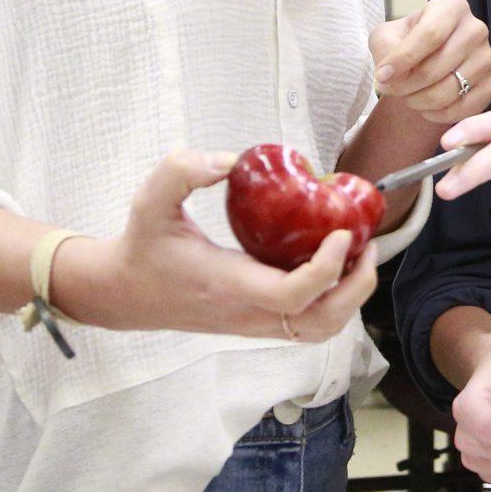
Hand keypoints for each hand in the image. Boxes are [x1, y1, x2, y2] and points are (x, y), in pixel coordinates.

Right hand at [62, 149, 376, 338]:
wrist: (124, 293)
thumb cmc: (143, 245)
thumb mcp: (151, 199)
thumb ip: (183, 170)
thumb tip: (230, 160)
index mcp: (228, 285)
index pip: (292, 295)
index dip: (327, 268)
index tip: (341, 232)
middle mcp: (247, 312)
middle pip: (321, 322)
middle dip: (355, 287)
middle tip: (366, 245)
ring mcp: (254, 324)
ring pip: (320, 331)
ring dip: (350, 299)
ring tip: (358, 257)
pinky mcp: (257, 324)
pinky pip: (308, 325)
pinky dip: (334, 302)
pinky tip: (332, 265)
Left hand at [371, 0, 490, 125]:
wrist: (428, 59)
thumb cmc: (406, 43)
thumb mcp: (387, 37)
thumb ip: (384, 49)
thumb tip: (388, 74)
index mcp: (453, 7)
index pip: (430, 34)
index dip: (403, 59)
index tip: (381, 76)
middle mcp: (476, 29)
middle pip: (438, 66)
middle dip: (407, 85)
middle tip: (391, 90)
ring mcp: (488, 58)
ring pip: (450, 90)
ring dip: (420, 101)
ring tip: (407, 97)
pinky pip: (464, 107)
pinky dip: (439, 114)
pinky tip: (426, 108)